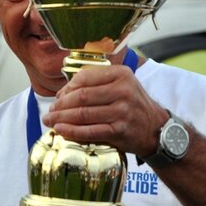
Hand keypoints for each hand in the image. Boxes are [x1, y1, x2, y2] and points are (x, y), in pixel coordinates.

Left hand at [44, 65, 167, 156]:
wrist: (156, 128)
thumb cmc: (133, 105)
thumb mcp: (121, 84)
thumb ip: (96, 84)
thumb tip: (62, 93)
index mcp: (121, 74)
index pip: (85, 77)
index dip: (66, 88)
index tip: (58, 97)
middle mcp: (123, 91)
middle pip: (81, 96)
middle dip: (60, 105)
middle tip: (50, 111)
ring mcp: (122, 111)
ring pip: (83, 114)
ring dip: (61, 118)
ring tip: (50, 121)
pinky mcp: (120, 131)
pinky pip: (89, 131)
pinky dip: (72, 132)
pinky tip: (61, 131)